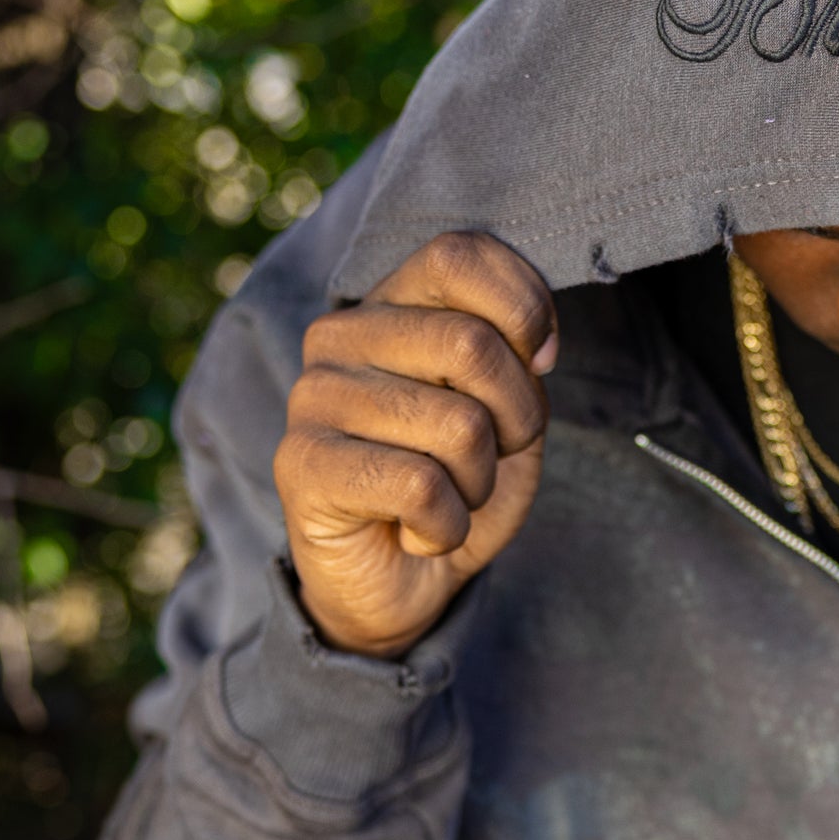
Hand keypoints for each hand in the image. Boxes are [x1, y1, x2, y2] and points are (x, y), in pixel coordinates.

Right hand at [274, 232, 555, 658]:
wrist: (399, 585)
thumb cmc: (452, 485)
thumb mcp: (507, 410)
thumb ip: (518, 356)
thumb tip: (537, 345)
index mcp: (393, 304)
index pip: (461, 254)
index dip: (524, 310)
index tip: (538, 365)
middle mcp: (342, 336)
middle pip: (472, 345)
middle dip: (516, 419)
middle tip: (491, 457)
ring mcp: (314, 396)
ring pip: (458, 426)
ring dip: (478, 483)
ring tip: (446, 497)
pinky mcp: (300, 462)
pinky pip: (420, 486)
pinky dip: (446, 526)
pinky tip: (417, 531)